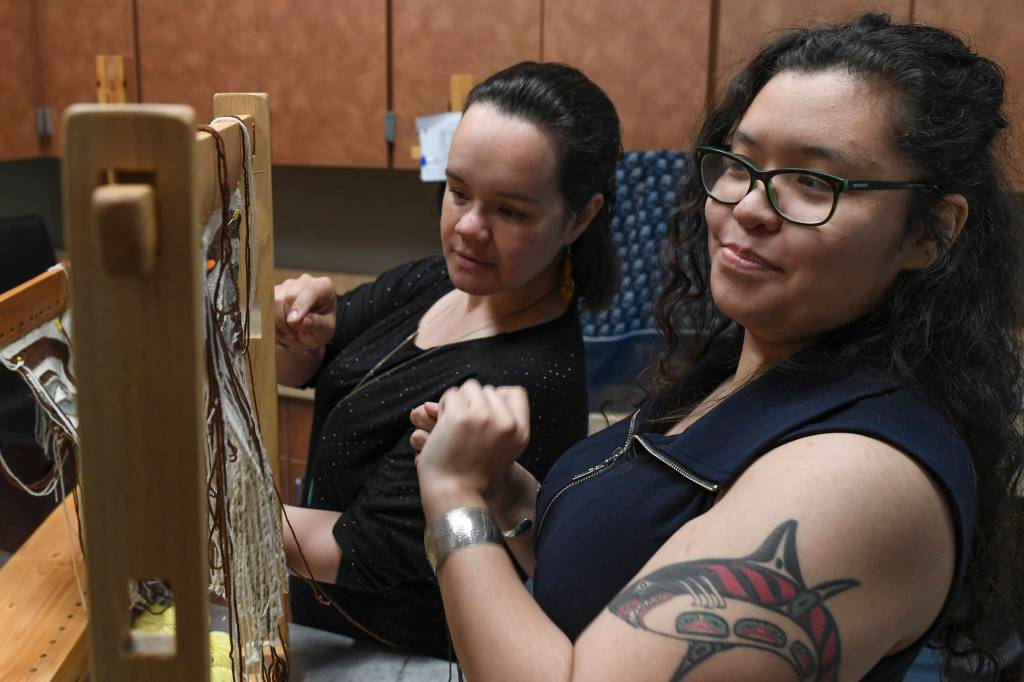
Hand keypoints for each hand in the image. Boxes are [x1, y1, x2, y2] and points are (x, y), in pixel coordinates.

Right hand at [274, 274, 335, 351]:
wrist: (309, 330)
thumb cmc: (320, 328)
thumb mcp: (324, 330)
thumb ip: (316, 324)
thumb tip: (301, 320)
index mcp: (324, 286)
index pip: (309, 291)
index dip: (300, 306)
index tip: (293, 321)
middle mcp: (305, 281)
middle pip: (288, 296)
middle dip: (288, 319)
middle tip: (294, 334)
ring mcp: (287, 285)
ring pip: (273, 301)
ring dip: (278, 322)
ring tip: (289, 332)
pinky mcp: (273, 292)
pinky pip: (264, 306)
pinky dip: (270, 321)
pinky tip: (281, 327)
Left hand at [415, 380, 529, 500]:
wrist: (455, 493)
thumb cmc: (474, 474)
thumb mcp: (504, 450)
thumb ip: (503, 423)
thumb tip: (483, 391)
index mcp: (521, 432)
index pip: (516, 393)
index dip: (497, 398)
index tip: (484, 414)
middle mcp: (506, 423)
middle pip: (488, 389)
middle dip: (473, 402)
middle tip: (465, 427)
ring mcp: (484, 417)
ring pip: (469, 388)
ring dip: (458, 402)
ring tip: (454, 426)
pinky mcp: (461, 416)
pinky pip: (451, 394)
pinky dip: (444, 407)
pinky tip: (443, 426)